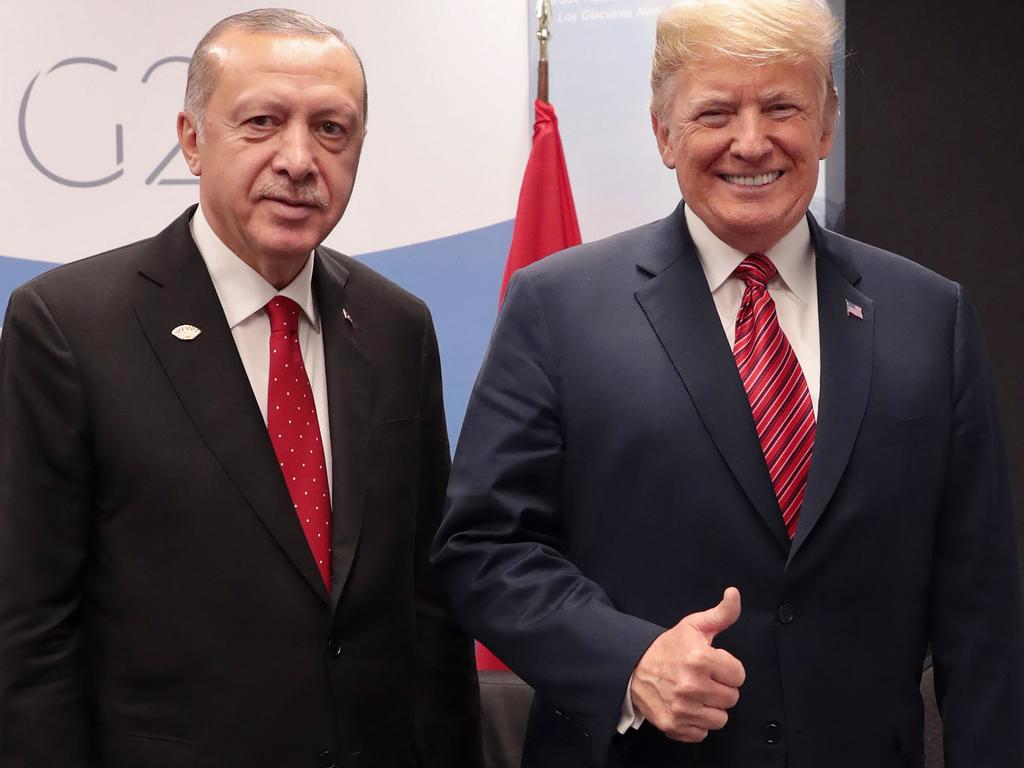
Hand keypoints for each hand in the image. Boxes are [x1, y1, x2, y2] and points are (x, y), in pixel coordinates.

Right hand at [629, 587, 744, 741]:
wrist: (633, 666)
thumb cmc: (668, 647)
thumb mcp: (694, 626)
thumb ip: (721, 613)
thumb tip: (735, 594)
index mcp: (700, 659)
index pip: (739, 676)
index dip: (728, 669)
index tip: (714, 665)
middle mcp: (692, 686)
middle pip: (732, 698)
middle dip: (721, 688)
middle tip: (704, 678)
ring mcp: (682, 708)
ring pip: (720, 719)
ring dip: (711, 707)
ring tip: (697, 693)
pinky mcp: (674, 725)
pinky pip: (703, 733)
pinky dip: (697, 723)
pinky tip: (687, 707)